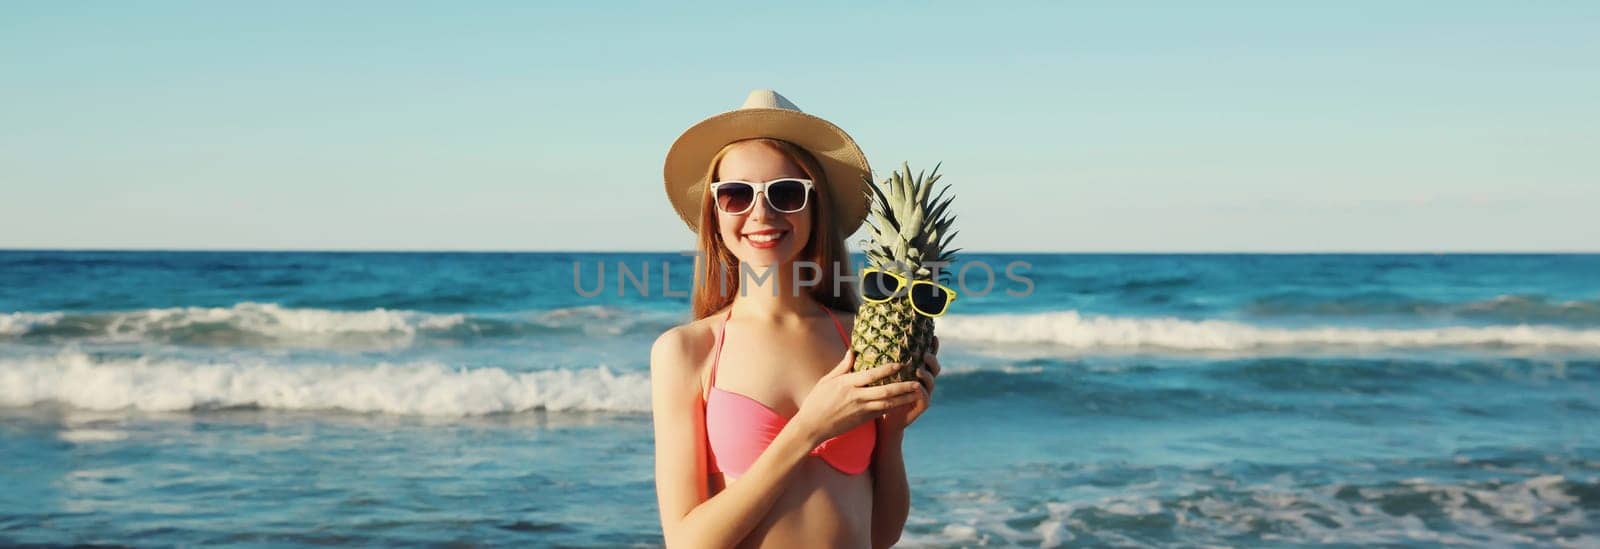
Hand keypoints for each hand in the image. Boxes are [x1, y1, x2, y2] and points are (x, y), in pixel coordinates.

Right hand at [793, 350, 924, 444]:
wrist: (812, 427)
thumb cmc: (817, 401)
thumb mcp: (827, 380)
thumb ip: (843, 366)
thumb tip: (853, 350)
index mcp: (847, 384)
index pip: (872, 375)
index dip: (888, 369)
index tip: (901, 363)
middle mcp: (856, 397)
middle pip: (885, 391)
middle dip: (903, 386)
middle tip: (917, 381)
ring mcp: (861, 410)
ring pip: (888, 404)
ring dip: (904, 398)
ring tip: (918, 393)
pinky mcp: (863, 420)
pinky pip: (882, 412)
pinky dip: (895, 407)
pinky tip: (905, 402)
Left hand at [880, 336, 941, 430]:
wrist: (884, 421)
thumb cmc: (880, 396)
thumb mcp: (878, 377)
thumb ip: (875, 362)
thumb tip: (855, 347)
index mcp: (915, 371)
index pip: (926, 356)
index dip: (932, 347)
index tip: (932, 336)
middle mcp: (922, 381)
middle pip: (934, 367)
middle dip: (932, 359)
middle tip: (924, 354)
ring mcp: (923, 393)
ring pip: (931, 381)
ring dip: (927, 374)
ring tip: (919, 369)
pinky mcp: (921, 406)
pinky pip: (925, 397)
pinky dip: (922, 391)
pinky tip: (918, 387)